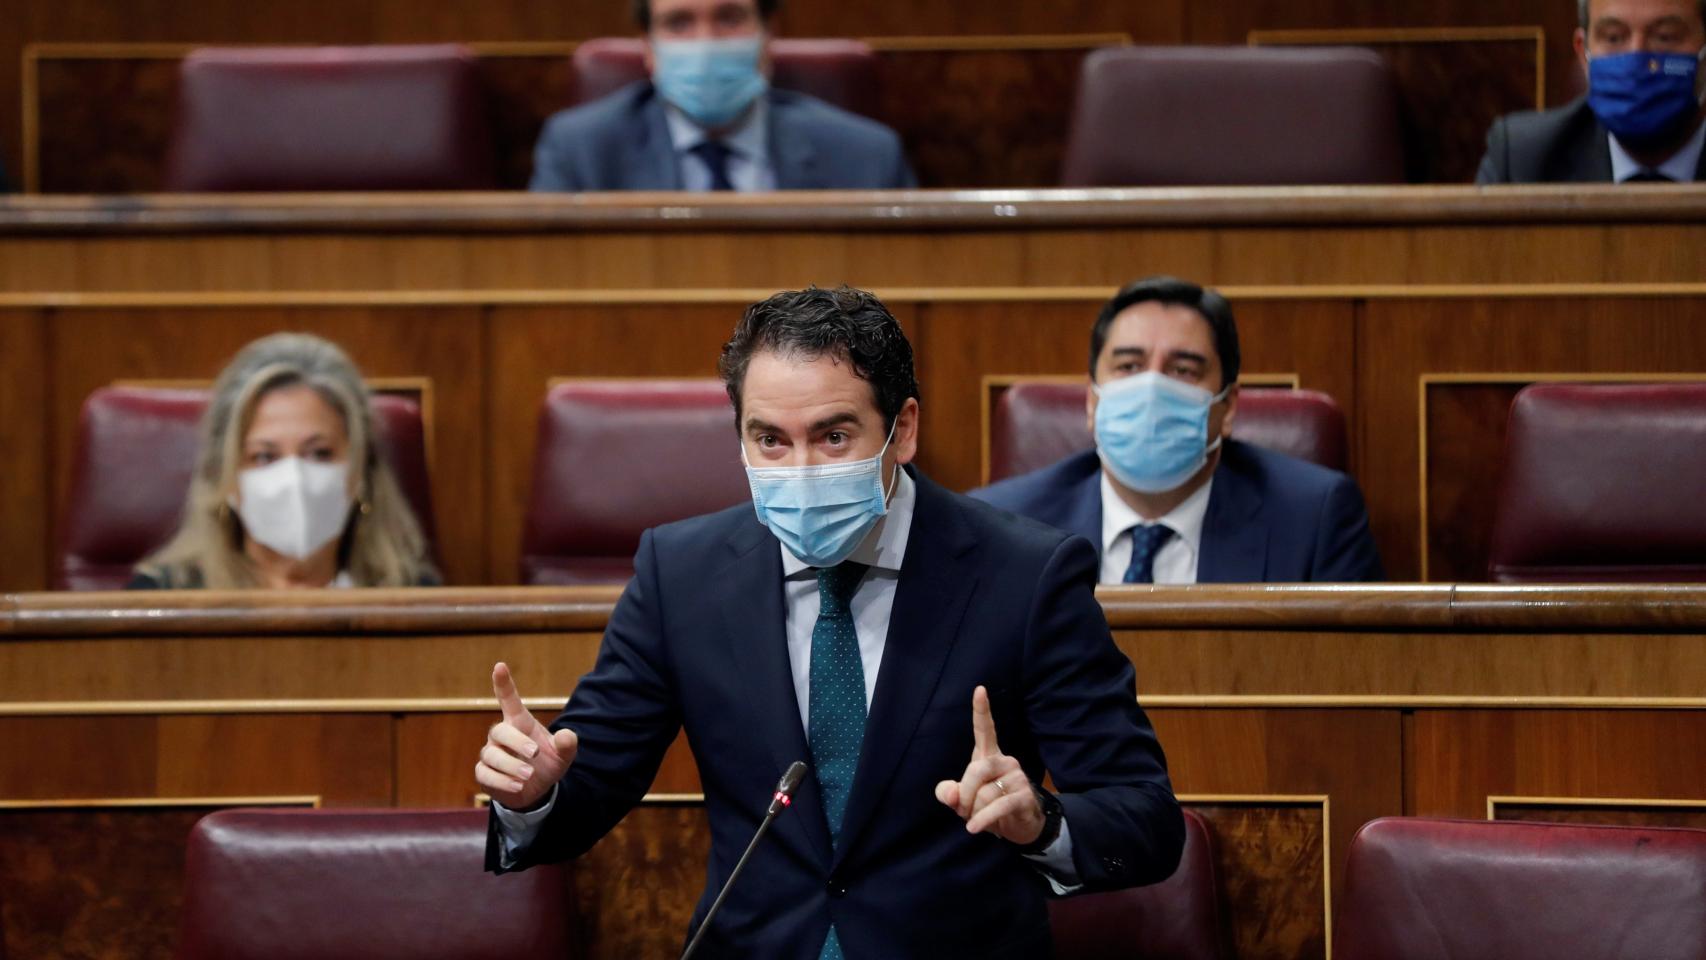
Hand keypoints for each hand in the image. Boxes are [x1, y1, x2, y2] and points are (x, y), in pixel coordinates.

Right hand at [475, 662, 577, 810]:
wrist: (535, 790)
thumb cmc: (546, 764)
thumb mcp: (563, 755)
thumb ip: (567, 744)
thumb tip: (567, 735)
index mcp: (520, 723)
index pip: (509, 699)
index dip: (503, 683)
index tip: (500, 666)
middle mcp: (501, 736)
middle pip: (499, 730)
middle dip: (516, 741)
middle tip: (534, 753)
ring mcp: (490, 753)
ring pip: (491, 755)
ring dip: (511, 765)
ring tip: (528, 775)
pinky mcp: (484, 773)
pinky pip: (485, 774)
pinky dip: (502, 781)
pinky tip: (517, 786)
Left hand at [933, 685, 1044, 845]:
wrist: (1019, 826)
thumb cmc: (988, 807)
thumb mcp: (963, 801)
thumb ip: (949, 794)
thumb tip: (949, 794)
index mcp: (988, 756)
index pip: (985, 729)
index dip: (981, 710)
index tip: (980, 689)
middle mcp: (1005, 761)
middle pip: (975, 770)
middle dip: (963, 794)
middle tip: (962, 810)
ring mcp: (1017, 777)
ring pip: (984, 793)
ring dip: (974, 812)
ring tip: (977, 819)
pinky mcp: (1024, 795)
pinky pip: (998, 806)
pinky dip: (983, 819)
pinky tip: (974, 828)